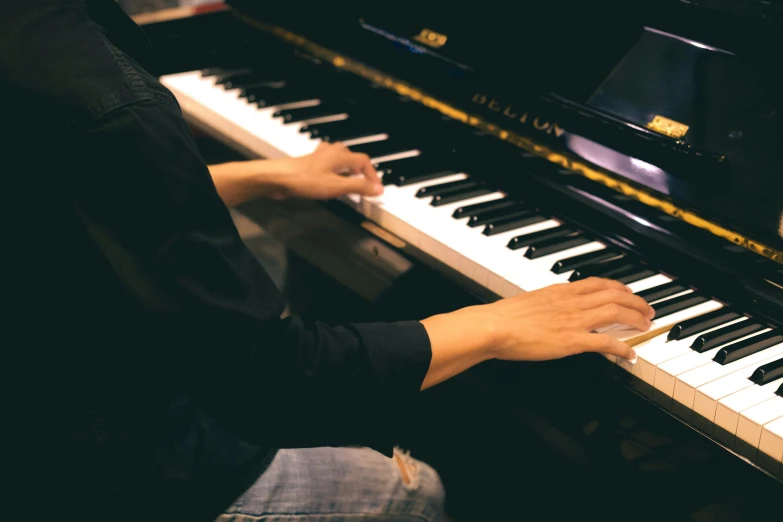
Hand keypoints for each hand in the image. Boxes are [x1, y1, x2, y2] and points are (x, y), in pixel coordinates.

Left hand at [280, 142, 383, 199]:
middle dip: (362, 170)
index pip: (364, 161)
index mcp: (340, 155)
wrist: (278, 178)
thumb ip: (358, 187)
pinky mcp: (310, 165)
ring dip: (348, 170)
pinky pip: (329, 165)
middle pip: (353, 157)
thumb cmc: (305, 180)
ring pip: (340, 159)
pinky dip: (335, 172)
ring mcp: (319, 157)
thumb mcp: (336, 186)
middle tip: (366, 184)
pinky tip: (331, 180)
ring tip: (352, 181)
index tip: (376, 189)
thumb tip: (378, 189)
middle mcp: (331, 152)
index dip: (373, 175)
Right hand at [479, 277, 653, 360]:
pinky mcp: (572, 340)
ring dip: (636, 319)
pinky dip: (622, 347)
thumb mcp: (529, 302)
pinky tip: (631, 354)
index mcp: (560, 291)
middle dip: (636, 301)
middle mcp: (571, 302)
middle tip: (647, 309)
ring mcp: (573, 320)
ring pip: (616, 313)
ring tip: (646, 326)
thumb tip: (550, 309)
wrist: (494, 326)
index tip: (627, 291)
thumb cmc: (504, 318)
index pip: (597, 283)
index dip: (618, 287)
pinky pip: (606, 342)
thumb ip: (545, 303)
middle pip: (614, 295)